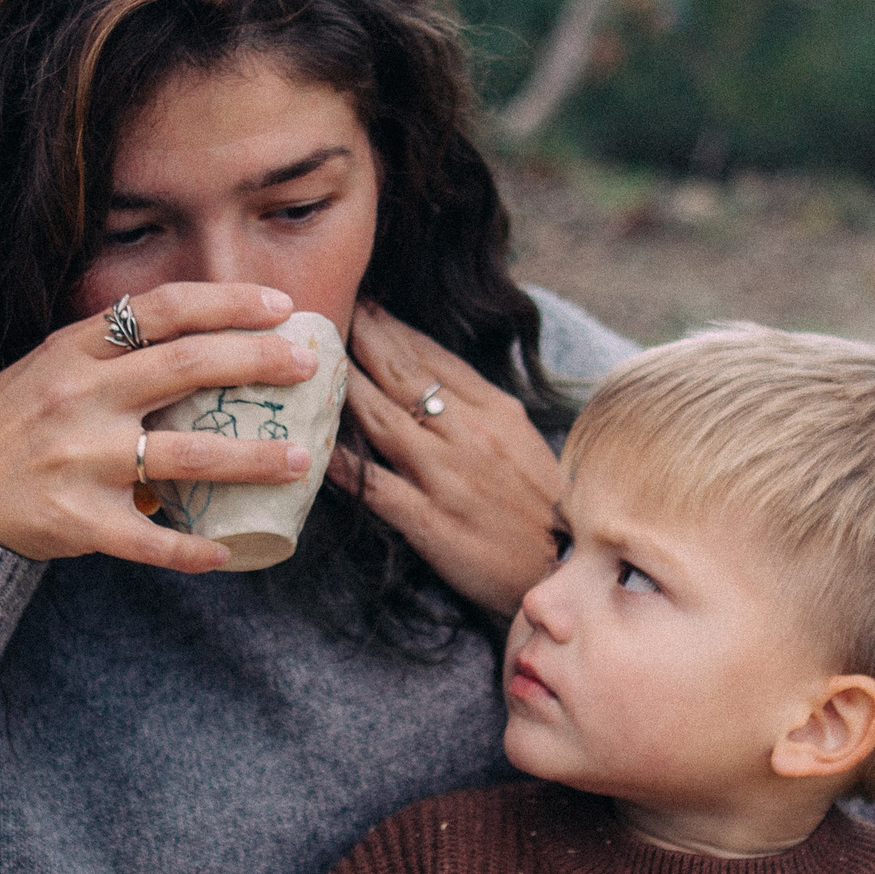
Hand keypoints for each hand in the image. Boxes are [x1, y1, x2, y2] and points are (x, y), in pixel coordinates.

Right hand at [0, 282, 316, 569]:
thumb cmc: (13, 420)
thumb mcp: (51, 365)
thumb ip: (115, 353)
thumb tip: (209, 340)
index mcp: (75, 350)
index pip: (162, 311)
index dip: (227, 303)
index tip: (282, 308)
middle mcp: (78, 396)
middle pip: (185, 368)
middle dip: (256, 364)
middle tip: (308, 368)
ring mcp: (78, 459)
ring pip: (184, 455)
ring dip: (250, 459)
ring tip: (297, 461)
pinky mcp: (74, 519)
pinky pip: (148, 539)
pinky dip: (191, 549)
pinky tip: (226, 552)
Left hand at [328, 301, 565, 618]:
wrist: (566, 571)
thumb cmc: (543, 508)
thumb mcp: (520, 440)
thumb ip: (477, 405)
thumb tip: (428, 370)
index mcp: (495, 411)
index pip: (431, 355)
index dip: (390, 325)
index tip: (361, 302)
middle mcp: (469, 435)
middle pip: (400, 374)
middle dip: (358, 335)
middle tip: (323, 306)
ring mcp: (448, 478)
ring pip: (381, 418)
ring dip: (340, 385)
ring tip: (308, 360)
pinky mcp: (431, 522)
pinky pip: (376, 486)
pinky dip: (342, 463)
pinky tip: (312, 445)